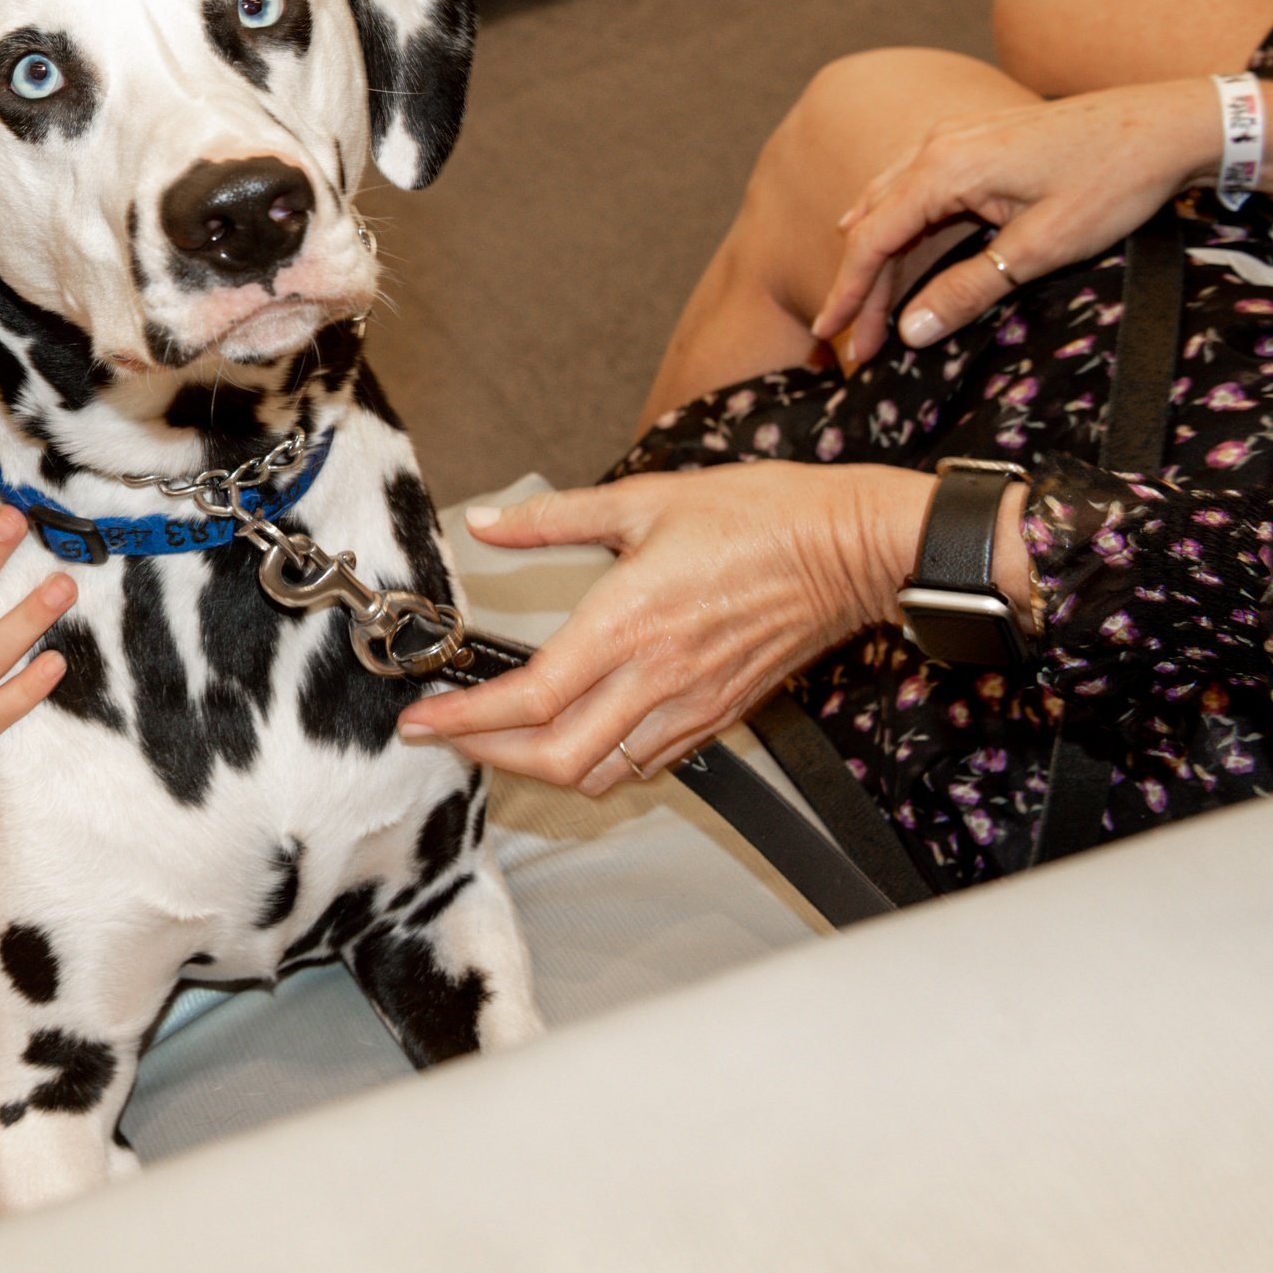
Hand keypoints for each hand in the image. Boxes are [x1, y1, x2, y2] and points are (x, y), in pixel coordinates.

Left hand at [393, 464, 922, 793]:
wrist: (851, 548)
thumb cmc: (758, 516)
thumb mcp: (643, 499)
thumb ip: (553, 518)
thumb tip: (486, 523)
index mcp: (627, 625)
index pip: (529, 700)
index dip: (466, 721)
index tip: (420, 722)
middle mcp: (656, 679)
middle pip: (557, 758)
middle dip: (488, 757)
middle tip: (445, 738)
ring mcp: (692, 706)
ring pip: (601, 773)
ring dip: (540, 767)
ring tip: (497, 740)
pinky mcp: (719, 716)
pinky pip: (645, 763)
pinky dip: (597, 763)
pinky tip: (573, 736)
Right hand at [812, 80, 1213, 366]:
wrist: (1169, 123)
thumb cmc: (1114, 180)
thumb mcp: (1042, 248)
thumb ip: (969, 289)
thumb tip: (910, 332)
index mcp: (945, 168)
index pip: (872, 239)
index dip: (849, 293)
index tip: (832, 335)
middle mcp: (936, 145)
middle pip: (873, 223)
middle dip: (862, 284)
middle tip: (855, 340)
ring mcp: (953, 135)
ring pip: (888, 203)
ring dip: (876, 255)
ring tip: (867, 304)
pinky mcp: (974, 137)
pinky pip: (912, 184)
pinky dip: (896, 224)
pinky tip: (890, 242)